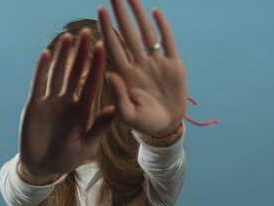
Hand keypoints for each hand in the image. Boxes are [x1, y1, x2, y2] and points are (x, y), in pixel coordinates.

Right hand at [18, 29, 114, 180]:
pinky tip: (46, 54)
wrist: (43, 167)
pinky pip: (39, 84)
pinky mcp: (35, 105)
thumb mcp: (86, 146)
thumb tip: (114, 109)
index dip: (97, 65)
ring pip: (58, 74)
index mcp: (83, 110)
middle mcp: (68, 102)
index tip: (104, 47)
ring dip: (62, 56)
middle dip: (82, 54)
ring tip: (68, 37)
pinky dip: (42, 70)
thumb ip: (99, 127)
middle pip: (76, 73)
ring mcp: (51, 102)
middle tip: (87, 32)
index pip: (92, 83)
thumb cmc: (67, 159)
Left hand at [97, 0, 186, 136]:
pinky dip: (162, 27)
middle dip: (120, 14)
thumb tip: (110, 75)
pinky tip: (155, 12)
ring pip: (146, 33)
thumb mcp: (128, 115)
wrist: (166, 125)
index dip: (107, 28)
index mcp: (125, 74)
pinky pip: (167, 42)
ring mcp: (156, 62)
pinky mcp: (173, 64)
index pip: (113, 46)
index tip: (100, 10)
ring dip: (139, 15)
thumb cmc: (143, 122)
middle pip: (128, 33)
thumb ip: (118, 97)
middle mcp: (139, 64)